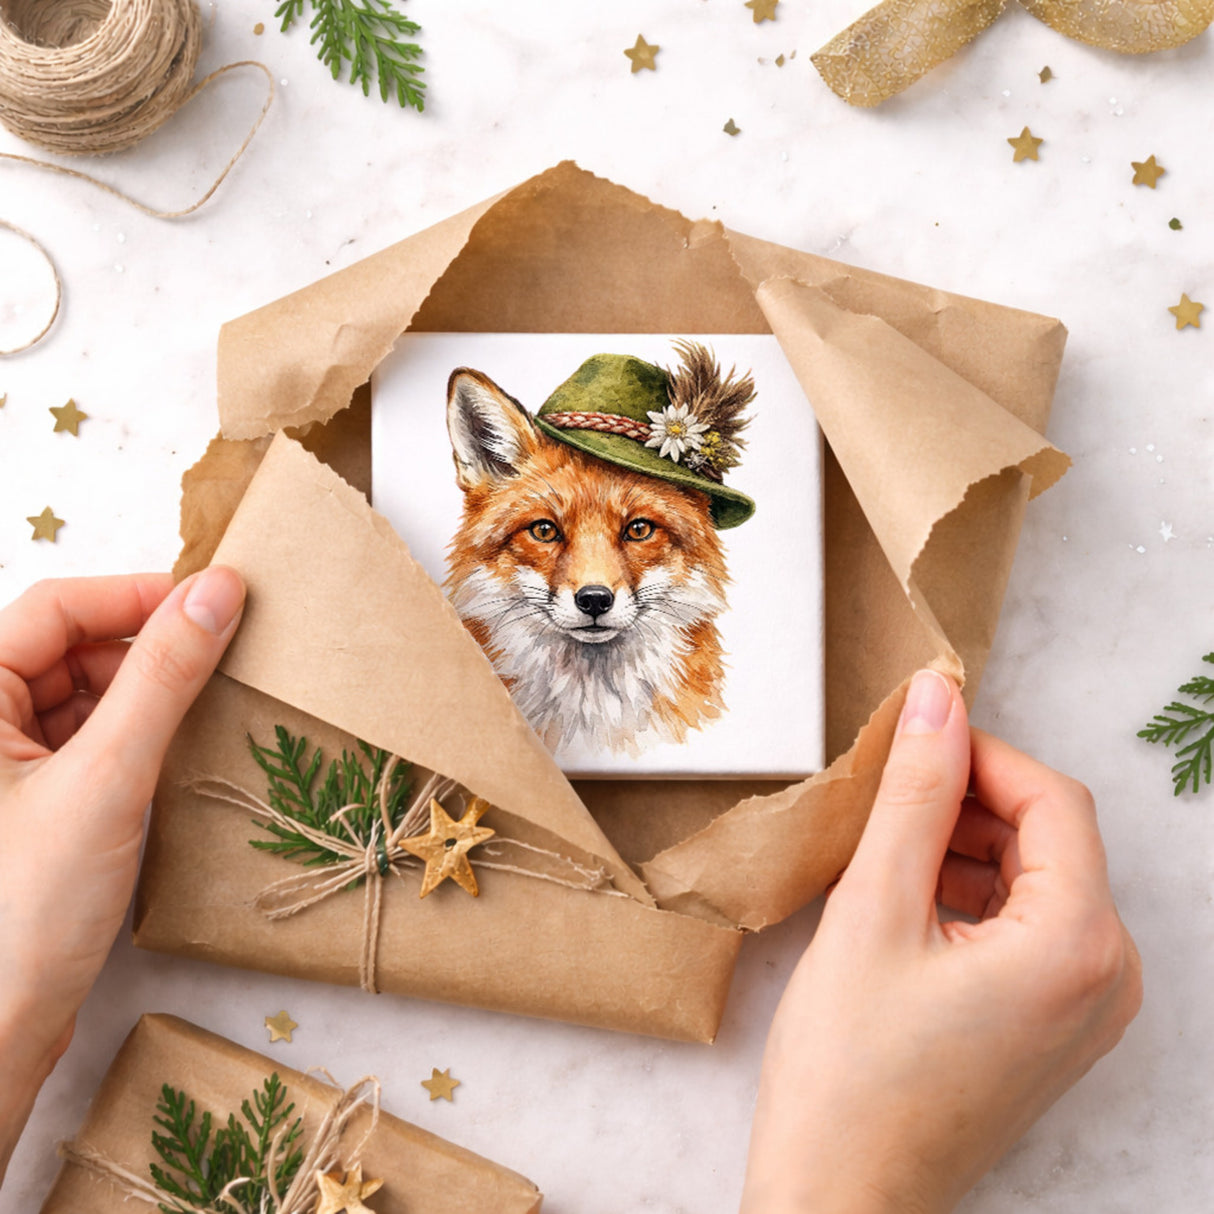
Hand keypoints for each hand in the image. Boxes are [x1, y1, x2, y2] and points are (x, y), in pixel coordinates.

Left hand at [0, 569, 244, 1181]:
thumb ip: (164, 676)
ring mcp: (6, 767)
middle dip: (147, 645)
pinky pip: (92, 740)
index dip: (135, 595)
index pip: (55, 608)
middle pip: (70, 647)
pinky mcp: (34, 804)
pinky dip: (139, 735)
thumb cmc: (23, 910)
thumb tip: (218, 591)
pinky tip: (181, 749)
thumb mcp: (107, 778)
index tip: (216, 599)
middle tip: (226, 651)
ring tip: (212, 701)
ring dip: (148, 691)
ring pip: (85, 694)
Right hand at [741, 669, 1142, 1213]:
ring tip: (881, 857)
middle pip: (1049, 838)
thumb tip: (937, 699)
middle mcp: (1108, 979)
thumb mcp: (873, 910)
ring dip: (963, 849)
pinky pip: (1028, 929)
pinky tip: (902, 906)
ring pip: (1035, 880)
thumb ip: (913, 794)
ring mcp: (1087, 1010)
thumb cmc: (849, 1072)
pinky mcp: (1055, 1028)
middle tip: (881, 802)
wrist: (840, 1198)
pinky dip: (970, 898)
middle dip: (967, 804)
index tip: (909, 740)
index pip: (1052, 799)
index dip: (979, 754)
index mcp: (1078, 945)